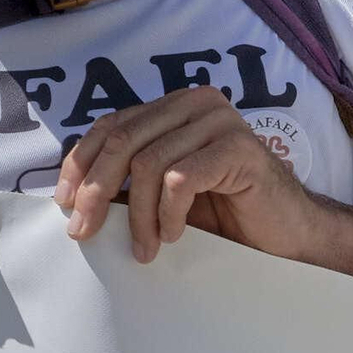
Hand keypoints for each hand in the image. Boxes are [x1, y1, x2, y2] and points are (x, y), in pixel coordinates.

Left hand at [56, 87, 315, 264]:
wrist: (288, 237)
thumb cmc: (228, 217)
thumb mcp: (166, 195)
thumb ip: (131, 181)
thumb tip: (73, 195)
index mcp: (175, 107)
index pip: (112, 125)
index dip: (80, 163)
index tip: (64, 203)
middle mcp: (196, 103)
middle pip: (123, 141)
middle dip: (96, 191)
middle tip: (85, 232)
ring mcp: (220, 121)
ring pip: (149, 164)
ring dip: (139, 216)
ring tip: (144, 249)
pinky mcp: (239, 148)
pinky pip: (180, 179)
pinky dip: (169, 214)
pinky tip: (174, 236)